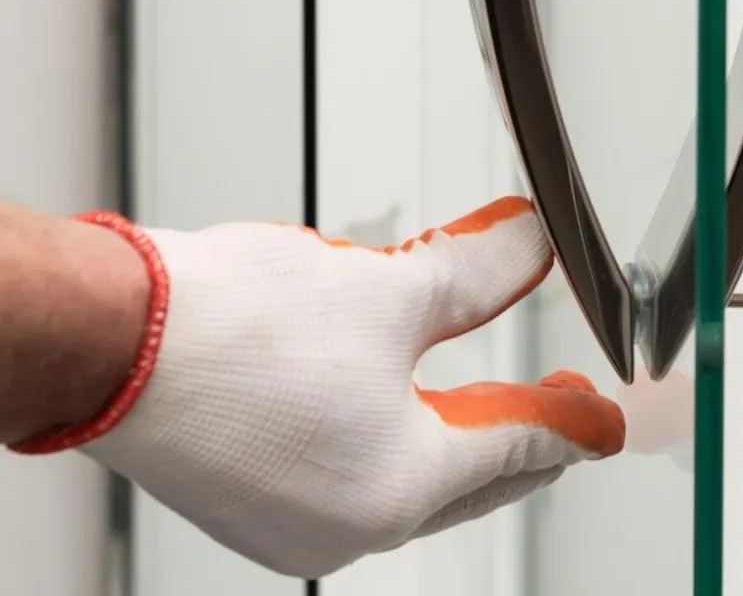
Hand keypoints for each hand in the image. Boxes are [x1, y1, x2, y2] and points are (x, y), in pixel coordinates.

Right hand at [12, 196, 624, 576]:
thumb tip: (530, 247)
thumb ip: (476, 273)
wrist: (110, 337)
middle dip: (519, 433)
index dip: (569, 424)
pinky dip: (389, 430)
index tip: (604, 421)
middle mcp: (345, 523)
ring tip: (482, 388)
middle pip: (467, 476)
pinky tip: (395, 392)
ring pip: (409, 474)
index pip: (514, 450)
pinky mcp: (252, 497)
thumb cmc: (232, 326)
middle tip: (559, 402)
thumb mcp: (389, 288)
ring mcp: (292, 520)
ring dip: (452, 426)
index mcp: (394, 487)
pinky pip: (351, 469)